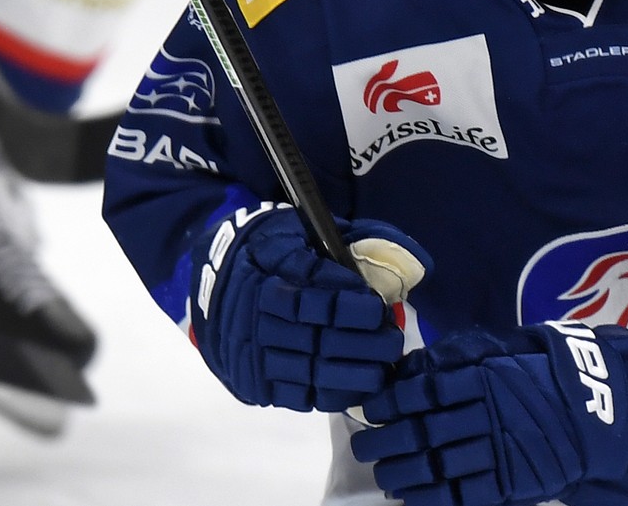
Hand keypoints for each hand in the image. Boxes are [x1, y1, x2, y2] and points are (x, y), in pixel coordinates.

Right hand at [190, 202, 428, 411]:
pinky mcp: (255, 384)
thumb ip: (357, 240)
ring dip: (352, 374)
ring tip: (383, 368)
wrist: (215, 284)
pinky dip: (332, 394)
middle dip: (359, 343)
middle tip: (392, 341)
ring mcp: (253, 356)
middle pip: (313, 339)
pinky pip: (298, 397)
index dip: (346, 307)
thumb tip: (412, 264)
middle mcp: (253, 321)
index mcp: (264, 278)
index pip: (309, 299)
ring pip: (308, 372)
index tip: (377, 308)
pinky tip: (358, 387)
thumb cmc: (273, 252)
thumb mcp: (304, 230)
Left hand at [350, 322, 627, 505]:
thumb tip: (412, 366)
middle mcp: (487, 414)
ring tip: (385, 474)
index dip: (393, 401)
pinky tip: (412, 497)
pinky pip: (465, 494)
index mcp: (484, 377)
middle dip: (387, 442)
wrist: (598, 414)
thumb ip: (459, 356)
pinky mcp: (512, 482)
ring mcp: (500, 450)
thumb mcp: (503, 351)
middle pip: (423, 431)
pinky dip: (434, 498)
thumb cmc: (543, 376)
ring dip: (403, 473)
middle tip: (365, 448)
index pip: (424, 390)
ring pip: (438, 466)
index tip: (373, 409)